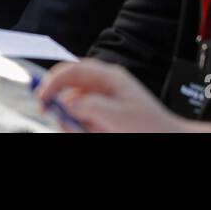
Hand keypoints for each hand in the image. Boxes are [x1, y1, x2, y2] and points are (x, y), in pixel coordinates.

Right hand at [35, 59, 188, 132]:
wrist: (168, 139)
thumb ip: (89, 106)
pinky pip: (82, 114)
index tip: (42, 97)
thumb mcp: (117, 116)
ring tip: (85, 130)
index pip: (73, 70)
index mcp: (109, 77)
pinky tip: (92, 131)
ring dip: (72, 116)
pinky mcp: (103, 111)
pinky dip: (80, 124)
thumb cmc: (151, 127)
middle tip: (52, 113)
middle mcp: (104, 83)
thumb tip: (67, 103)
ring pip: (73, 102)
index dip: (53, 81)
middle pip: (69, 84)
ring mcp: (103, 97)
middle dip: (59, 99)